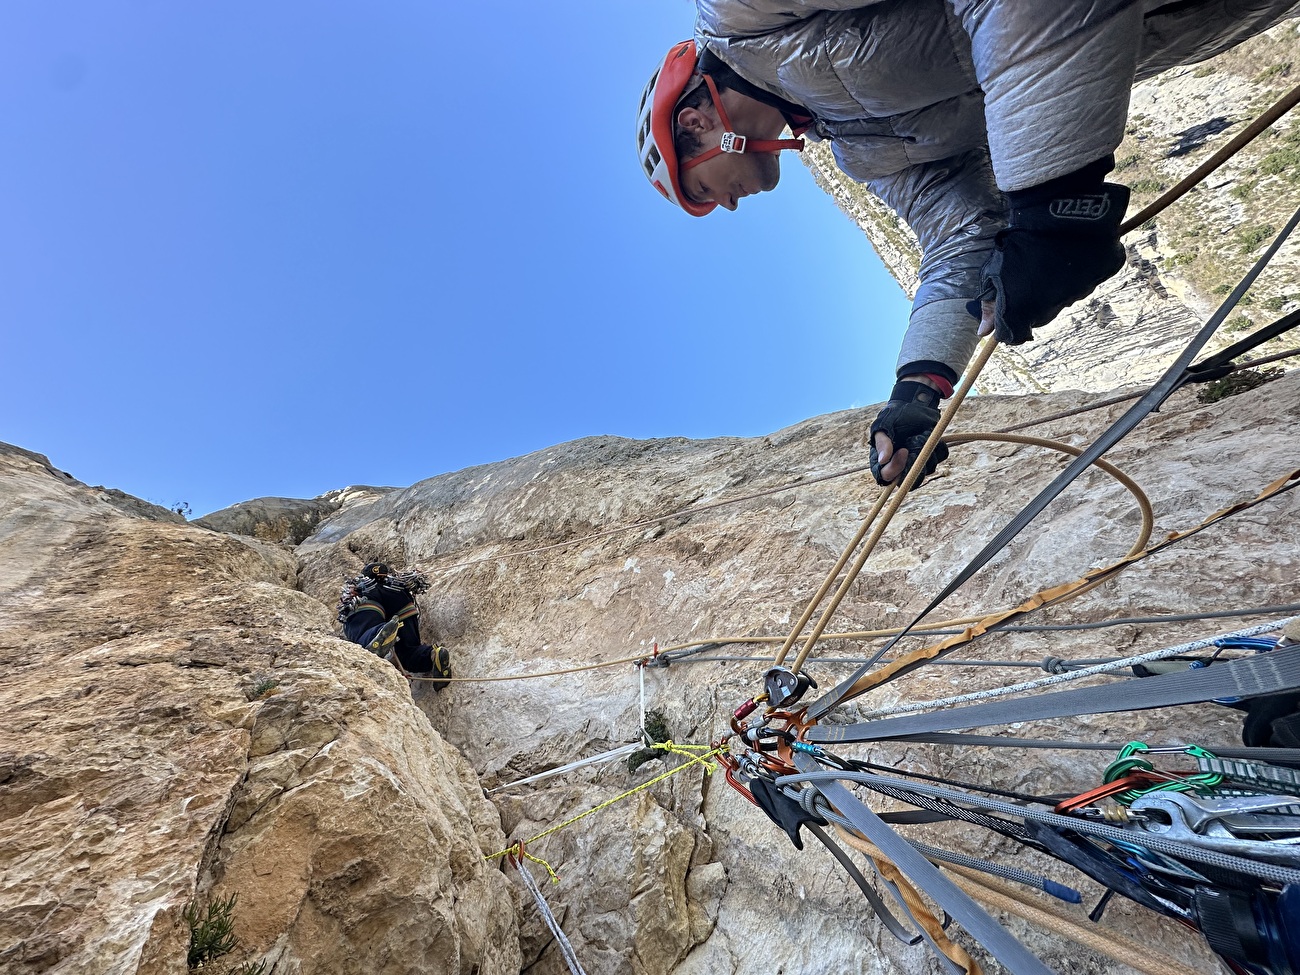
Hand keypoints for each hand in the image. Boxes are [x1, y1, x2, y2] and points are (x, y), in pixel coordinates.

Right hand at [869, 382, 949, 488]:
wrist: (914, 405)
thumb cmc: (895, 415)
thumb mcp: (885, 425)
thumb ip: (882, 442)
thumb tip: (883, 461)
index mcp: (883, 461)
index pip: (886, 476)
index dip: (895, 468)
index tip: (904, 451)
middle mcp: (899, 466)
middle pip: (907, 480)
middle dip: (914, 465)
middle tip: (916, 447)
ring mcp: (916, 463)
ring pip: (925, 471)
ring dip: (926, 454)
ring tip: (922, 435)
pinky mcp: (930, 457)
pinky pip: (938, 459)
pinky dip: (937, 447)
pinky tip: (929, 435)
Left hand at [970, 168, 1129, 344]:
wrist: (1058, 208)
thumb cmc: (1021, 240)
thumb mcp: (995, 271)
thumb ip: (989, 305)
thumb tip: (982, 333)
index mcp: (1025, 310)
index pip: (1015, 334)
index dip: (1008, 321)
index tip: (1007, 303)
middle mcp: (1055, 307)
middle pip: (1039, 317)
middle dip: (1030, 302)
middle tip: (1027, 274)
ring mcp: (1081, 291)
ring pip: (1065, 298)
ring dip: (1056, 286)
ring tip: (1048, 260)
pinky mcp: (1101, 274)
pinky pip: (1087, 279)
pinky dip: (1079, 270)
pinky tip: (1069, 253)